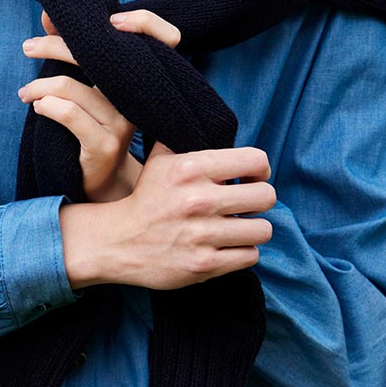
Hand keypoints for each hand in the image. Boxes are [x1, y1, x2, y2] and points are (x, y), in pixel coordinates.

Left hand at [16, 7, 181, 202]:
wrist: (103, 180)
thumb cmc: (94, 124)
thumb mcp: (88, 83)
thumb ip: (74, 47)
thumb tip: (48, 13)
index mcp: (142, 77)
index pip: (165, 36)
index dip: (145, 21)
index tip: (108, 19)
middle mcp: (139, 97)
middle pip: (97, 53)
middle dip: (54, 45)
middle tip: (28, 47)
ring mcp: (124, 123)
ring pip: (69, 86)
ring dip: (37, 86)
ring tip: (25, 93)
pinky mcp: (105, 146)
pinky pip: (68, 114)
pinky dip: (45, 105)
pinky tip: (37, 108)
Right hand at [59, 139, 276, 291]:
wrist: (119, 241)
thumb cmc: (147, 199)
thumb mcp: (160, 160)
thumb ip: (185, 138)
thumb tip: (210, 122)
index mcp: (191, 169)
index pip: (256, 160)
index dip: (260, 170)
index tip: (252, 179)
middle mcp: (198, 200)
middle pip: (266, 197)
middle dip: (259, 201)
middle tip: (246, 205)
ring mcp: (202, 235)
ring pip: (262, 229)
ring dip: (253, 229)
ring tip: (238, 228)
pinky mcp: (204, 265)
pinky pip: (250, 256)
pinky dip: (242, 252)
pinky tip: (227, 246)